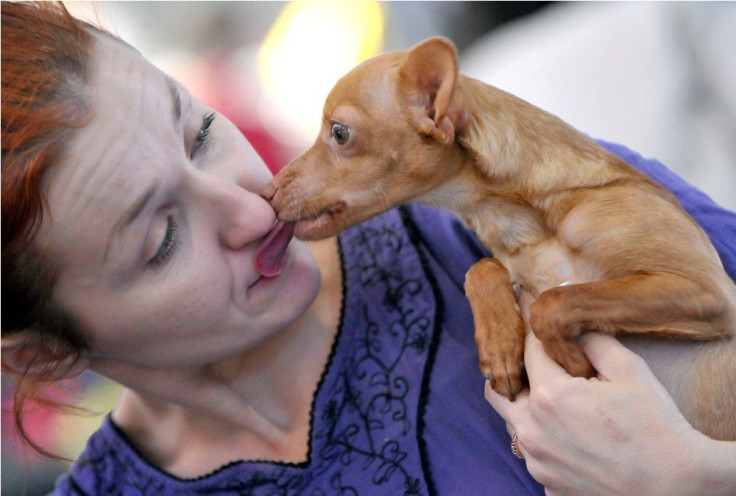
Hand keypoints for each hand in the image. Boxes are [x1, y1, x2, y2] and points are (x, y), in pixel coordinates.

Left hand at [485, 291, 735, 495]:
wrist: (675, 484)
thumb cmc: (654, 425)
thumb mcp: (629, 370)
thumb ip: (592, 340)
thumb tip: (571, 324)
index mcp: (550, 395)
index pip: (528, 349)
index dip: (530, 326)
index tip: (525, 303)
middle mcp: (533, 429)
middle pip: (503, 389)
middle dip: (516, 370)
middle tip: (533, 360)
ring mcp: (537, 460)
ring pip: (512, 423)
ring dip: (524, 406)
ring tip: (551, 397)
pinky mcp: (546, 484)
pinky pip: (532, 453)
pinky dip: (542, 439)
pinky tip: (566, 435)